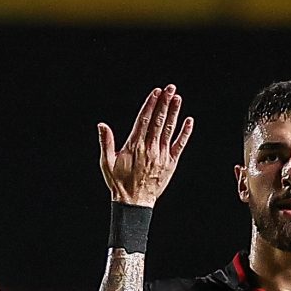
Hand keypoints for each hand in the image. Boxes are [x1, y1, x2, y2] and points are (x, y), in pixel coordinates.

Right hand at [98, 85, 193, 206]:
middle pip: (158, 120)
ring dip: (174, 113)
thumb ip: (105, 142)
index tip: (156, 92)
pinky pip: (179, 145)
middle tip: (171, 88)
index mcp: (134, 145)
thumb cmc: (118, 182)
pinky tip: (189, 121)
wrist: (134, 202)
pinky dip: (185, 133)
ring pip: (169, 130)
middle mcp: (149, 148)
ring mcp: (161, 155)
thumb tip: (101, 124)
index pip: (144, 119)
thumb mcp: (106, 162)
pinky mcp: (170, 163)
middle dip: (164, 103)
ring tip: (178, 98)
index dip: (151, 104)